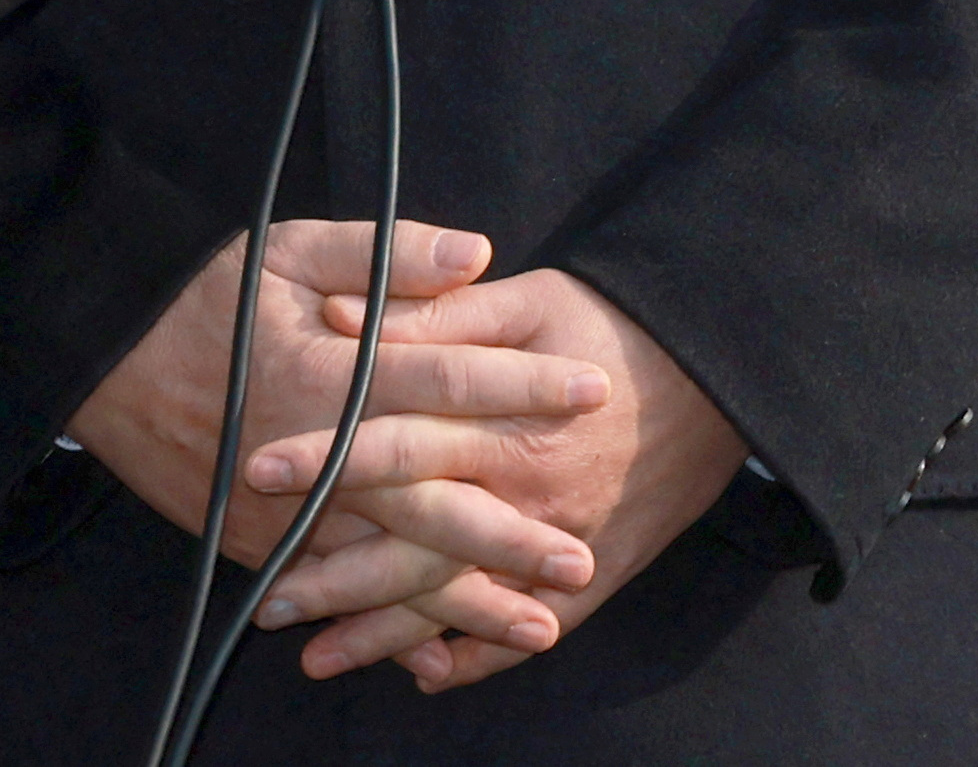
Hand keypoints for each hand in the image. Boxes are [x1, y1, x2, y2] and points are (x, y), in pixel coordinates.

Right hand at [66, 223, 604, 656]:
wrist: (101, 358)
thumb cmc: (204, 296)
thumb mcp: (289, 247)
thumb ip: (388, 256)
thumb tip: (480, 257)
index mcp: (335, 372)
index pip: (451, 379)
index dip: (525, 385)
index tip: (592, 392)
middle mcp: (316, 454)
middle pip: (432, 501)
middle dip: (511, 535)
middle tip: (582, 559)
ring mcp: (284, 513)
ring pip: (390, 567)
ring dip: (466, 601)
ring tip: (538, 626)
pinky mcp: (258, 547)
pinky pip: (336, 594)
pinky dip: (388, 628)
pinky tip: (440, 653)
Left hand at [246, 272, 744, 688]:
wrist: (720, 380)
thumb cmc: (609, 327)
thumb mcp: (524, 303)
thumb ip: (431, 316)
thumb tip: (339, 317)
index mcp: (503, 422)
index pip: (394, 443)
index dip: (325, 457)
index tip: (258, 469)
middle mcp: (526, 496)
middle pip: (413, 546)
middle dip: (334, 576)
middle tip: (265, 597)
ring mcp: (559, 549)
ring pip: (456, 606)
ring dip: (382, 637)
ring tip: (312, 656)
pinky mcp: (592, 578)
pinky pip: (524, 634)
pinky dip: (474, 659)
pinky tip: (421, 673)